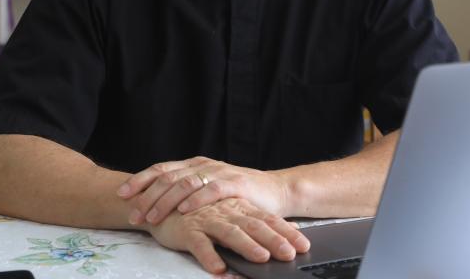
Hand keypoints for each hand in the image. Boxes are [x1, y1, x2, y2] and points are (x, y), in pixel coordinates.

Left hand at [117, 156, 289, 225]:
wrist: (274, 191)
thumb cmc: (238, 195)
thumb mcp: (207, 189)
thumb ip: (185, 191)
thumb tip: (153, 202)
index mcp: (194, 165)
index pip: (161, 169)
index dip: (140, 180)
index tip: (121, 194)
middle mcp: (203, 165)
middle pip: (167, 177)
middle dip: (147, 196)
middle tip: (133, 213)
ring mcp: (219, 172)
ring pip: (184, 183)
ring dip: (165, 201)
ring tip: (151, 217)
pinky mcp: (235, 183)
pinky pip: (210, 190)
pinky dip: (195, 200)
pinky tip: (183, 211)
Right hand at [148, 197, 309, 274]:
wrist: (165, 202)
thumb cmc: (203, 211)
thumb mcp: (233, 213)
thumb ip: (257, 221)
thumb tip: (287, 230)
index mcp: (240, 208)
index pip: (267, 220)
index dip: (286, 232)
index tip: (303, 246)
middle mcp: (227, 212)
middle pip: (254, 225)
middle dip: (274, 240)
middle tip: (290, 254)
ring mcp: (207, 220)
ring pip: (230, 232)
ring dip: (246, 246)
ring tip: (261, 258)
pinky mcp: (188, 230)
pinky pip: (199, 243)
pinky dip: (209, 255)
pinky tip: (218, 268)